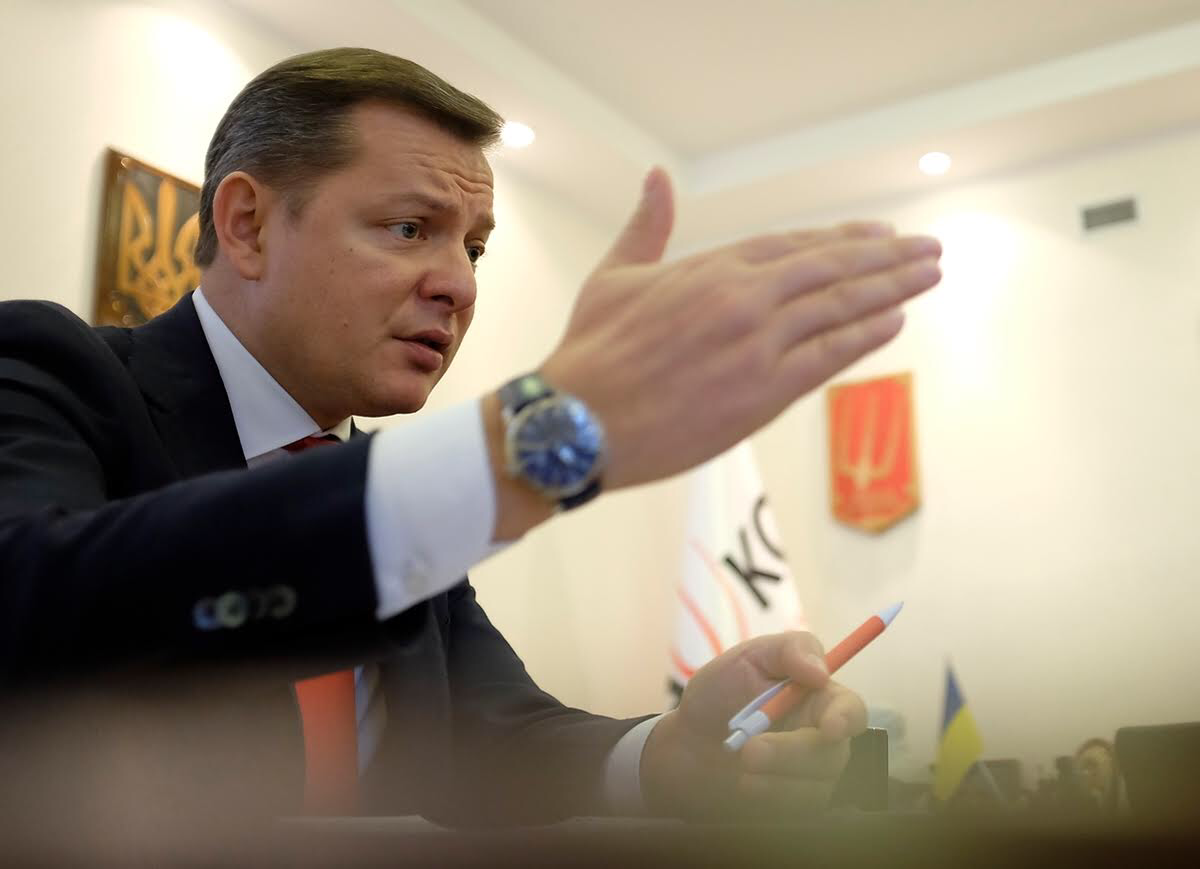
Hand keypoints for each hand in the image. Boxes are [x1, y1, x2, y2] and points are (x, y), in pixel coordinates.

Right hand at [541, 167, 941, 491]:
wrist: (579, 421)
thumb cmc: (591, 351)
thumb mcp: (615, 275)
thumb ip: (647, 227)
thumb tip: (657, 177)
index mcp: (710, 268)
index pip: (792, 244)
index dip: (840, 238)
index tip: (877, 233)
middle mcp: (743, 297)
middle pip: (830, 267)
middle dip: (885, 255)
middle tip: (926, 248)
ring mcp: (758, 343)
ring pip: (840, 306)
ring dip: (891, 288)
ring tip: (928, 275)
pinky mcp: (764, 391)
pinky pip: (829, 356)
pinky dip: (865, 336)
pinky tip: (895, 320)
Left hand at [638, 631, 866, 819]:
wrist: (687, 745)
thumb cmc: (720, 693)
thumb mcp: (748, 657)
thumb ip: (789, 649)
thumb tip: (822, 670)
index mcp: (819, 699)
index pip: (852, 711)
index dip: (847, 719)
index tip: (828, 727)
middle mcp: (823, 740)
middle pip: (833, 755)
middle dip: (791, 754)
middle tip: (749, 751)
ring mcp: (812, 777)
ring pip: (816, 788)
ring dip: (774, 778)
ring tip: (739, 762)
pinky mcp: (795, 805)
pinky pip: (796, 812)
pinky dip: (768, 798)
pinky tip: (744, 784)